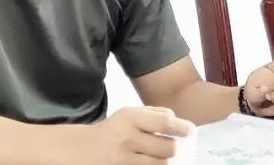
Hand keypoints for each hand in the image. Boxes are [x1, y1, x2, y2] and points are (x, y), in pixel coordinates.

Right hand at [71, 106, 192, 164]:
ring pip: (161, 164)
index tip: (190, 131)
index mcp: (131, 118)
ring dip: (166, 160)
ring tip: (161, 155)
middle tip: (173, 145)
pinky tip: (152, 161)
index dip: (182, 128)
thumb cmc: (115, 129)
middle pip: (167, 147)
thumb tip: (180, 123)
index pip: (165, 123)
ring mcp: (123, 159)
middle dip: (174, 147)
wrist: (84, 149)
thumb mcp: (131, 114)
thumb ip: (157, 113)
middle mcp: (127, 138)